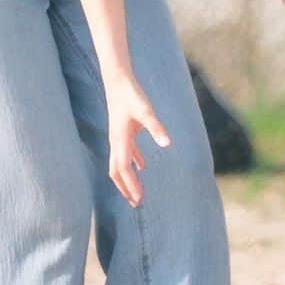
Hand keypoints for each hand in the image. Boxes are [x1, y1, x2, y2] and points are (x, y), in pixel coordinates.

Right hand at [104, 71, 170, 207]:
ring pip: (120, 164)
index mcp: (120, 140)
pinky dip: (134, 163)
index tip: (139, 199)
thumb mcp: (146, 111)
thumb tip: (167, 144)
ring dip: (128, 179)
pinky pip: (126, 153)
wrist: (118, 80)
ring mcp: (118, 137)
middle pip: (117, 172)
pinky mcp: (123, 131)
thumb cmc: (131, 94)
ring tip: (137, 192)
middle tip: (136, 204)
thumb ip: (157, 127)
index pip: (123, 169)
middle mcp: (116, 141)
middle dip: (125, 188)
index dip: (130, 185)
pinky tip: (143, 167)